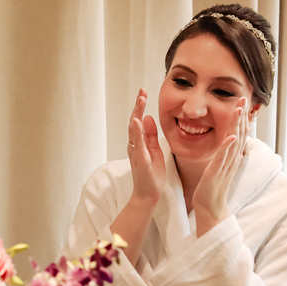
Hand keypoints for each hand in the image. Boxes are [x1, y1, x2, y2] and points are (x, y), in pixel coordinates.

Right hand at [126, 89, 164, 206]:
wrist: (148, 194)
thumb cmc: (151, 174)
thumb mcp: (153, 150)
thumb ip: (150, 134)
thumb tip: (147, 117)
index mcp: (139, 142)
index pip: (138, 120)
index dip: (140, 106)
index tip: (144, 92)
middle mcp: (134, 144)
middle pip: (134, 121)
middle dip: (138, 105)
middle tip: (142, 91)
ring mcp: (135, 151)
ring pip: (133, 130)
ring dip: (136, 114)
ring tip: (140, 101)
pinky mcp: (139, 159)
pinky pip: (137, 144)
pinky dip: (136, 132)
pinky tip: (137, 122)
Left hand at [193, 98, 248, 234]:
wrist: (209, 206)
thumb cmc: (212, 186)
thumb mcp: (219, 165)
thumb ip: (224, 152)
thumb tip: (228, 140)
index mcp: (231, 156)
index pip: (238, 133)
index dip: (241, 118)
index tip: (242, 102)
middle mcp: (231, 159)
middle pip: (240, 134)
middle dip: (241, 116)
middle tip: (244, 98)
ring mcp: (225, 166)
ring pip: (234, 143)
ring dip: (237, 126)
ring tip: (239, 110)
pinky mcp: (216, 173)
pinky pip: (223, 159)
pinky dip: (227, 147)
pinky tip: (230, 137)